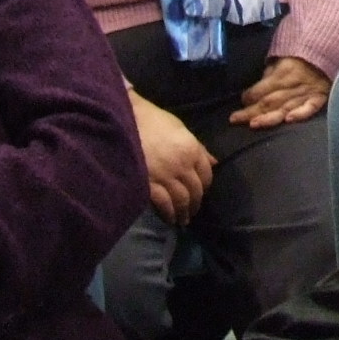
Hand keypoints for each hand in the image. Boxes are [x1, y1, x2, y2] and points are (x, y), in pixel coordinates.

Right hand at [130, 89, 215, 225]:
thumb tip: (214, 162)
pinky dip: (169, 213)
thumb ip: (198, 147)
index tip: (201, 193)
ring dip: (184, 212)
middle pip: (195, 190)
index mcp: (191, 149)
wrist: (124, 120)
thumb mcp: (179, 127)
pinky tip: (169, 218)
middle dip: (195, 203)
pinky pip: (164, 204)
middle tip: (192, 211)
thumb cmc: (151, 120)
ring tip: (182, 220)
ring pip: (182, 200)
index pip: (206, 174)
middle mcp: (182, 165)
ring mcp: (166, 176)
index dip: (205, 186)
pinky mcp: (149, 184)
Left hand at [232, 56, 328, 128]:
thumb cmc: (304, 56)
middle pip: (269, 100)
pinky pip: (310, 107)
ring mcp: (307, 92)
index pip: (262, 88)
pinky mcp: (320, 98)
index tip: (241, 101)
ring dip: (269, 117)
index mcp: (283, 71)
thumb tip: (257, 88)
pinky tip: (288, 120)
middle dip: (251, 111)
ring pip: (285, 107)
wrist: (332, 50)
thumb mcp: (283, 58)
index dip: (249, 95)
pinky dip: (300, 114)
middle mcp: (293, 83)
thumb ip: (271, 73)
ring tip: (254, 124)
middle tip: (235, 119)